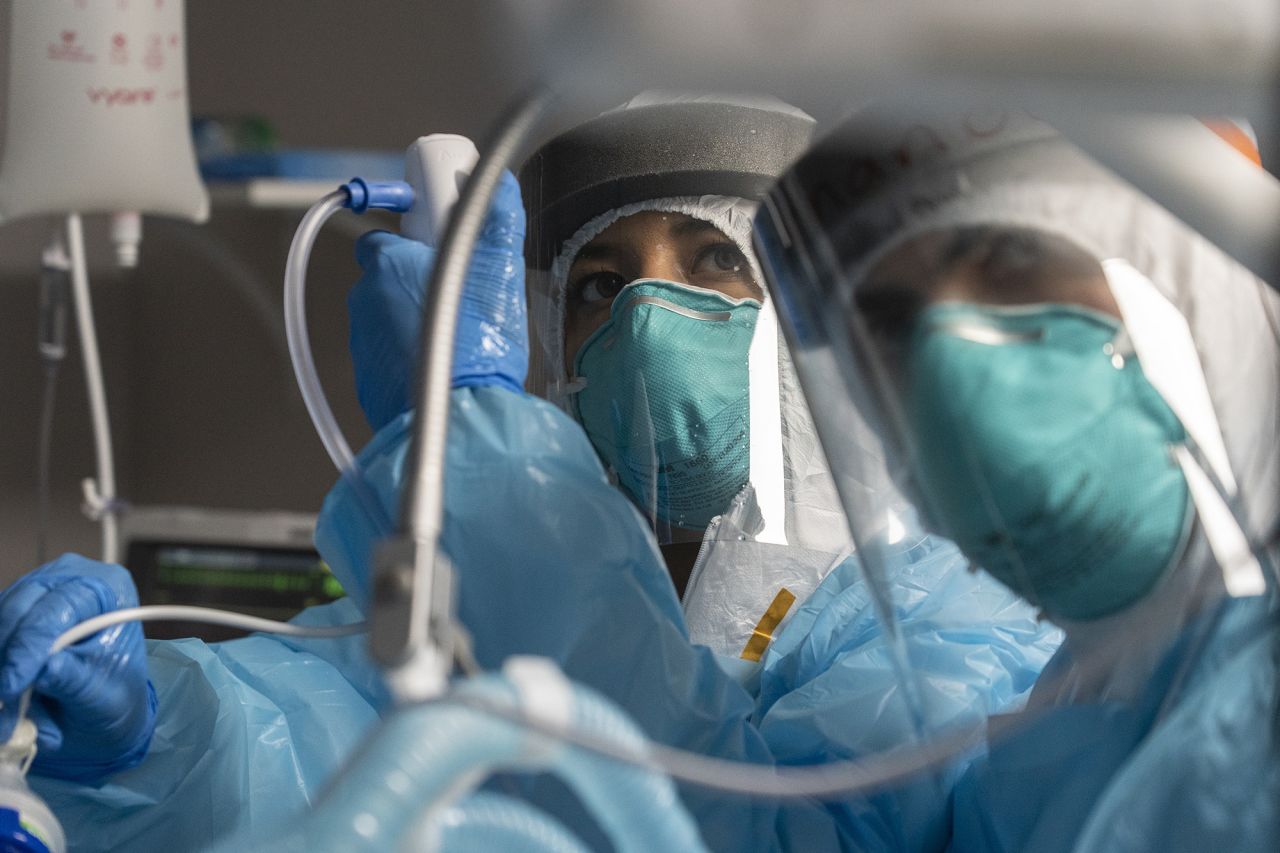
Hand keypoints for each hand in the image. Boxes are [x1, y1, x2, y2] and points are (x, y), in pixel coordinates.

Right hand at [0, 553, 155, 782]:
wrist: (104, 701)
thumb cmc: (114, 692)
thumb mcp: (103, 694)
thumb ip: (75, 680)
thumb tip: (45, 670)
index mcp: (108, 587)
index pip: (59, 607)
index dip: (31, 645)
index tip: (13, 685)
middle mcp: (70, 578)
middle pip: (20, 607)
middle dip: (9, 656)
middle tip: (5, 697)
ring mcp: (37, 590)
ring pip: (1, 622)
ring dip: (1, 665)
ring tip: (11, 708)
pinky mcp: (13, 611)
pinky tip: (7, 693)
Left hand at [348, 169, 527, 430]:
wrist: (459, 420)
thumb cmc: (477, 344)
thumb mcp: (501, 269)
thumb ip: (498, 219)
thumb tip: (499, 184)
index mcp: (387, 263)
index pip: (386, 236)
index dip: (415, 242)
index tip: (444, 251)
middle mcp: (364, 300)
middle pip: (387, 278)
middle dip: (417, 283)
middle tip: (458, 297)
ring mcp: (362, 344)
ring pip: (386, 319)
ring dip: (413, 321)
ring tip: (455, 338)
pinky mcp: (366, 382)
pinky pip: (387, 357)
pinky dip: (407, 358)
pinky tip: (442, 367)